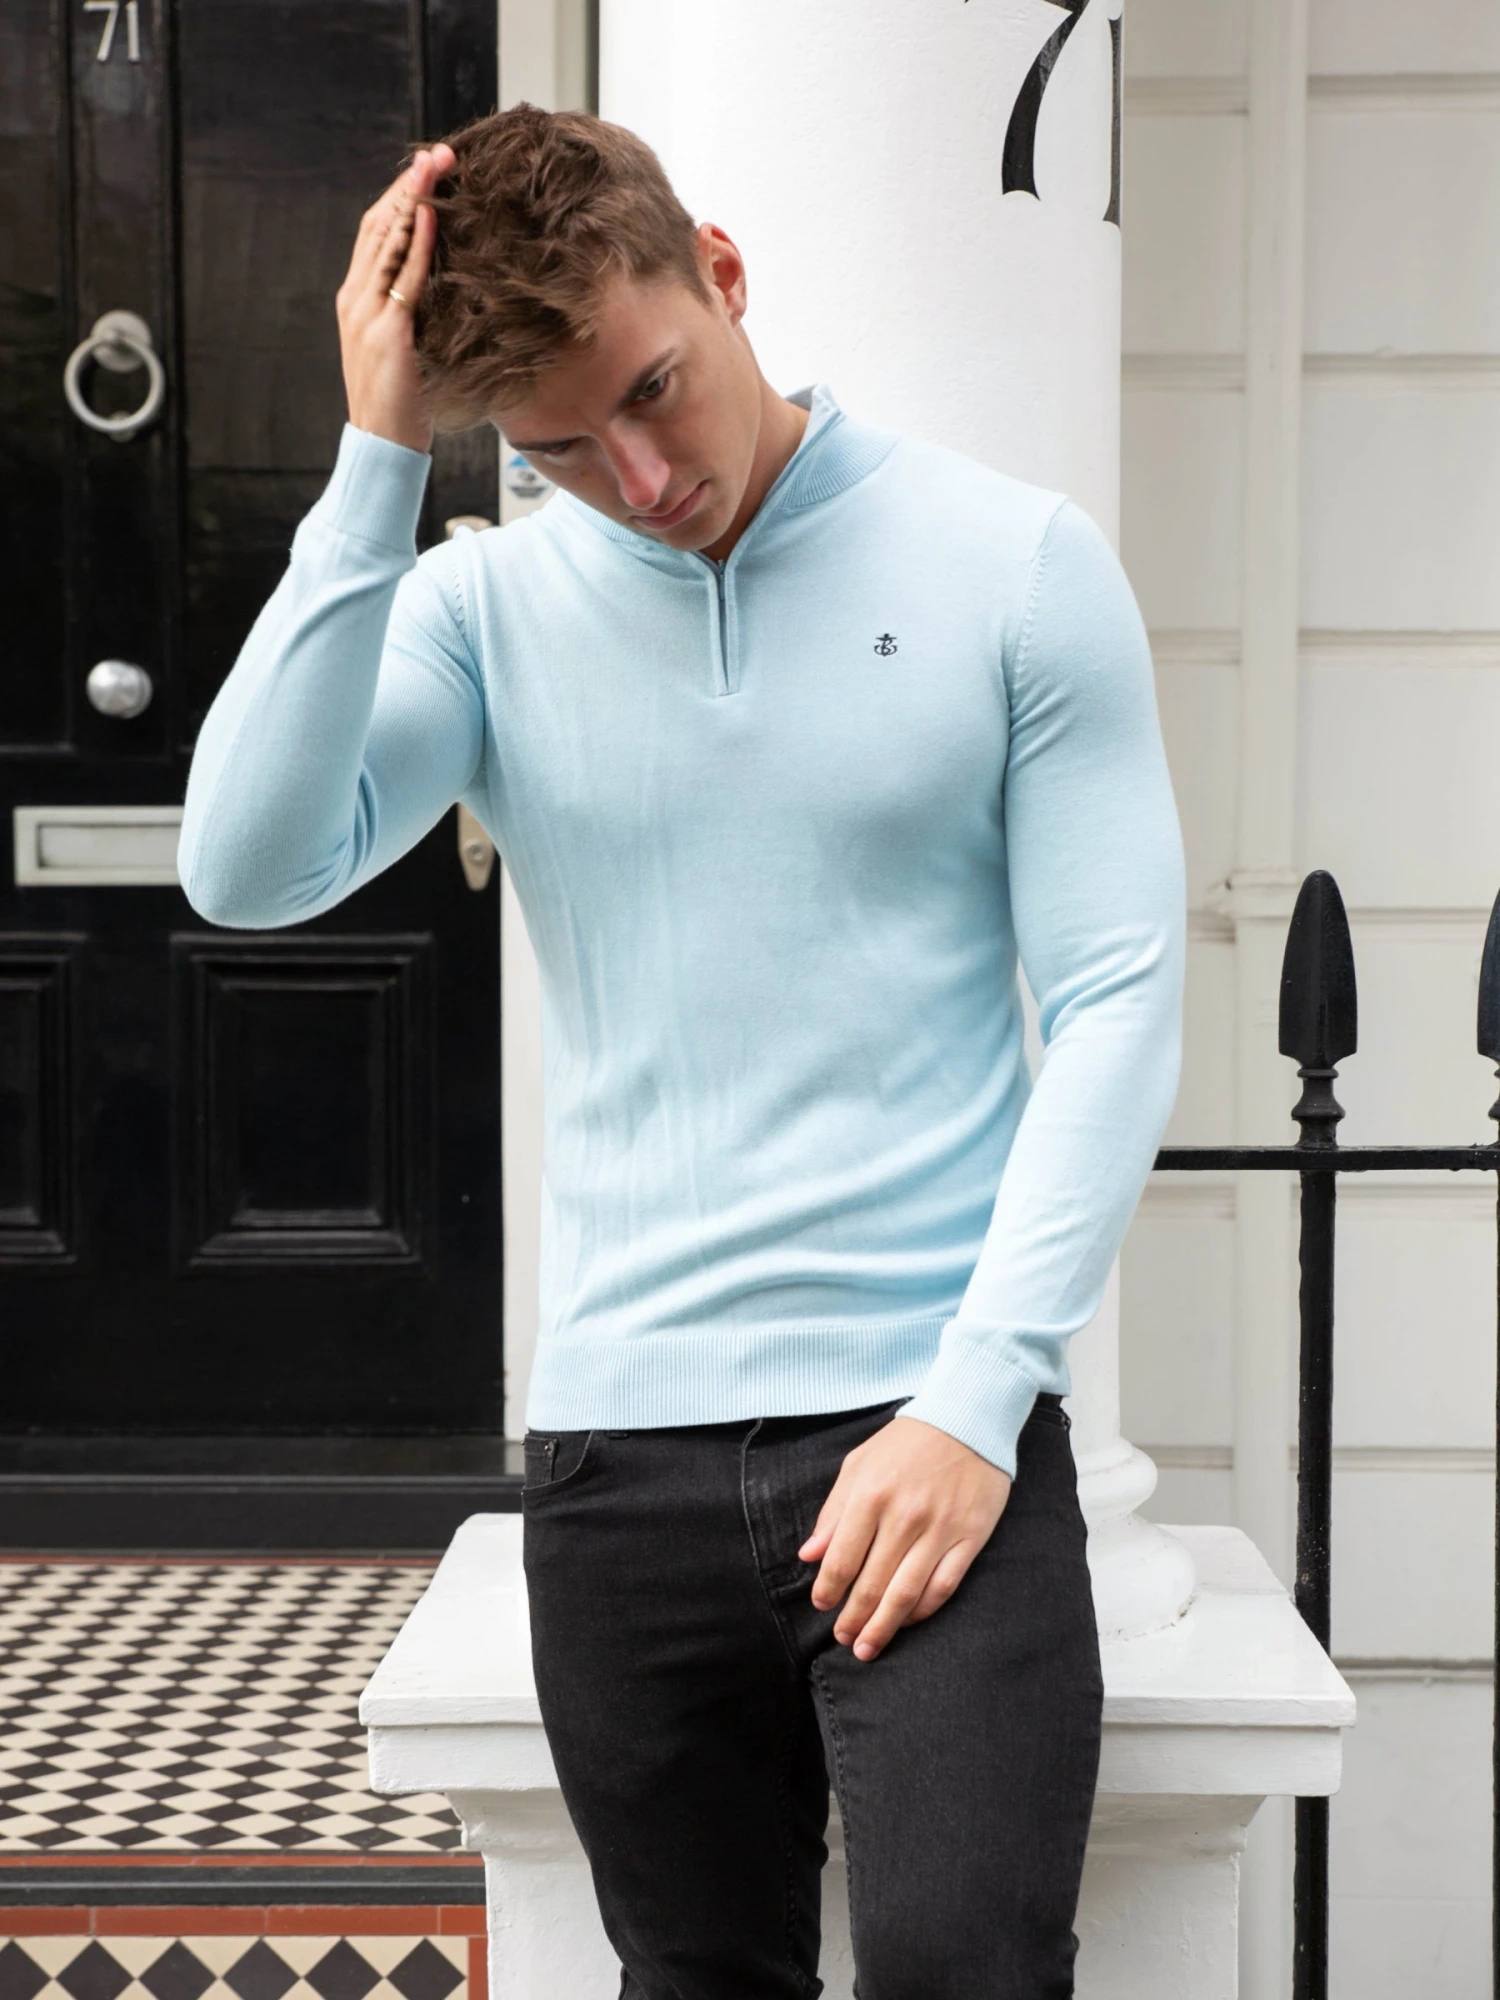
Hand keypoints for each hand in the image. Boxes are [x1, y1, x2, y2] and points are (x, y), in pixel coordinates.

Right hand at [335, 142, 454, 453]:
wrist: (382, 446)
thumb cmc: (400, 404)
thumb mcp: (402, 348)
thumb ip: (410, 313)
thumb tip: (439, 286)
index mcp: (355, 300)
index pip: (374, 232)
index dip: (399, 196)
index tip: (427, 169)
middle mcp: (354, 299)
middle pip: (376, 224)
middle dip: (407, 184)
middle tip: (438, 153)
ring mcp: (366, 313)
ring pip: (385, 240)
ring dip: (412, 198)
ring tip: (437, 165)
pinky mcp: (386, 333)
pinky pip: (403, 277)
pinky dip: (415, 242)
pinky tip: (430, 215)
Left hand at [798, 1414, 1010, 1661]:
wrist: (968, 1420)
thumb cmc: (907, 1443)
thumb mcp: (860, 1464)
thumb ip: (834, 1511)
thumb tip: (810, 1555)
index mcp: (871, 1494)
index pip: (842, 1558)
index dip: (828, 1590)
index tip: (822, 1605)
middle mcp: (904, 1516)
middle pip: (872, 1584)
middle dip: (853, 1618)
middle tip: (843, 1638)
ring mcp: (940, 1530)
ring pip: (906, 1594)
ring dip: (883, 1626)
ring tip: (868, 1647)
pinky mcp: (970, 1538)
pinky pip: (943, 1586)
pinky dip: (922, 1610)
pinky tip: (907, 1621)